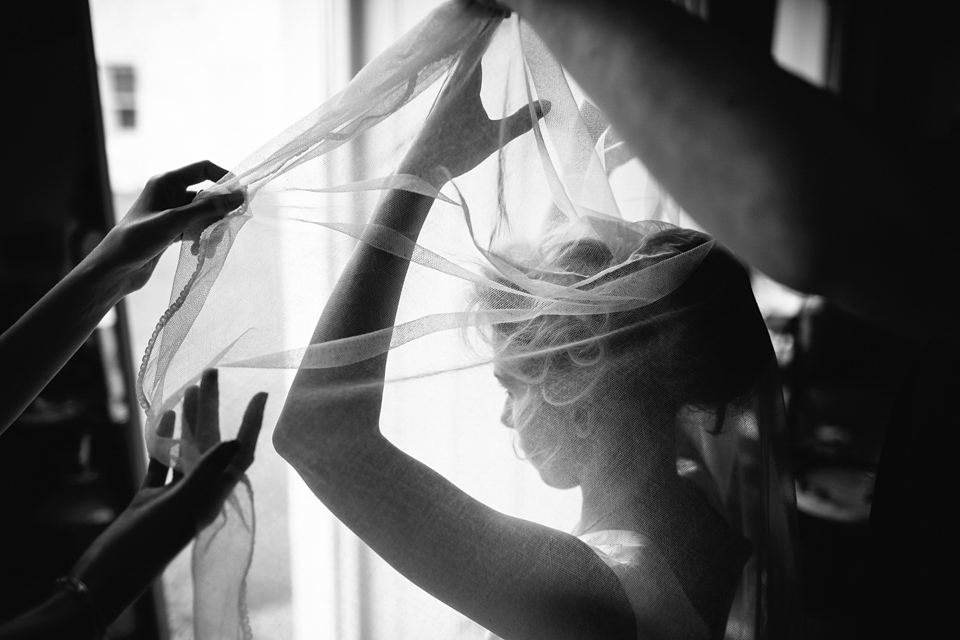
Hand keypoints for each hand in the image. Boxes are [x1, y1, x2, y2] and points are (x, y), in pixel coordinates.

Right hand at [68, 371, 265, 623]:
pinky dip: (164, 439)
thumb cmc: (145, 547)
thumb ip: (208, 474)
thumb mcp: (181, 507)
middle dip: (213, 407)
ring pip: (188, 448)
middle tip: (211, 371)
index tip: (260, 393)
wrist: (106, 579)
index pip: (241, 453)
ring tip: (192, 386)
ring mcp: (174, 495)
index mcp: (213, 495)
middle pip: (213, 441)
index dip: (252, 423)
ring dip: (191, 419)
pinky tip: (166, 417)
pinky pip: (163, 462)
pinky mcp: (150, 498)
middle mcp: (199, 493)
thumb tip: (238, 442)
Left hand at [88, 161, 243, 294]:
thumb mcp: (174, 221)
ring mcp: (170, 213)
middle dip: (219, 210)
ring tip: (211, 245)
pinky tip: (201, 252)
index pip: (203, 169)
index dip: (223, 178)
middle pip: (206, 194)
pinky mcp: (171, 230)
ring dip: (211, 228)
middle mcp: (168, 194)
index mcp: (165, 182)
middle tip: (227, 227)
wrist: (115, 269)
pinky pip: (196, 228)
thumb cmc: (137, 239)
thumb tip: (238, 197)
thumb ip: (207, 209)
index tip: (241, 195)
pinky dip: (202, 238)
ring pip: (203, 214)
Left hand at [399, 27, 548, 187]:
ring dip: (473, 44)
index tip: (505, 13)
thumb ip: (522, 120)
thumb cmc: (456, 151)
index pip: (480, 43)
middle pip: (468, 45)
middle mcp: (452, 81)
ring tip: (486, 33)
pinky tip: (469, 67)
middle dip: (484, 30)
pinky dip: (465, 60)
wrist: (420, 168)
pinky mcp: (440, 102)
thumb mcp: (494, 136)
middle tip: (500, 16)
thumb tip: (548, 103)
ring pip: (460, 58)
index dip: (492, 26)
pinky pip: (455, 71)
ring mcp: (444, 91)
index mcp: (465, 83)